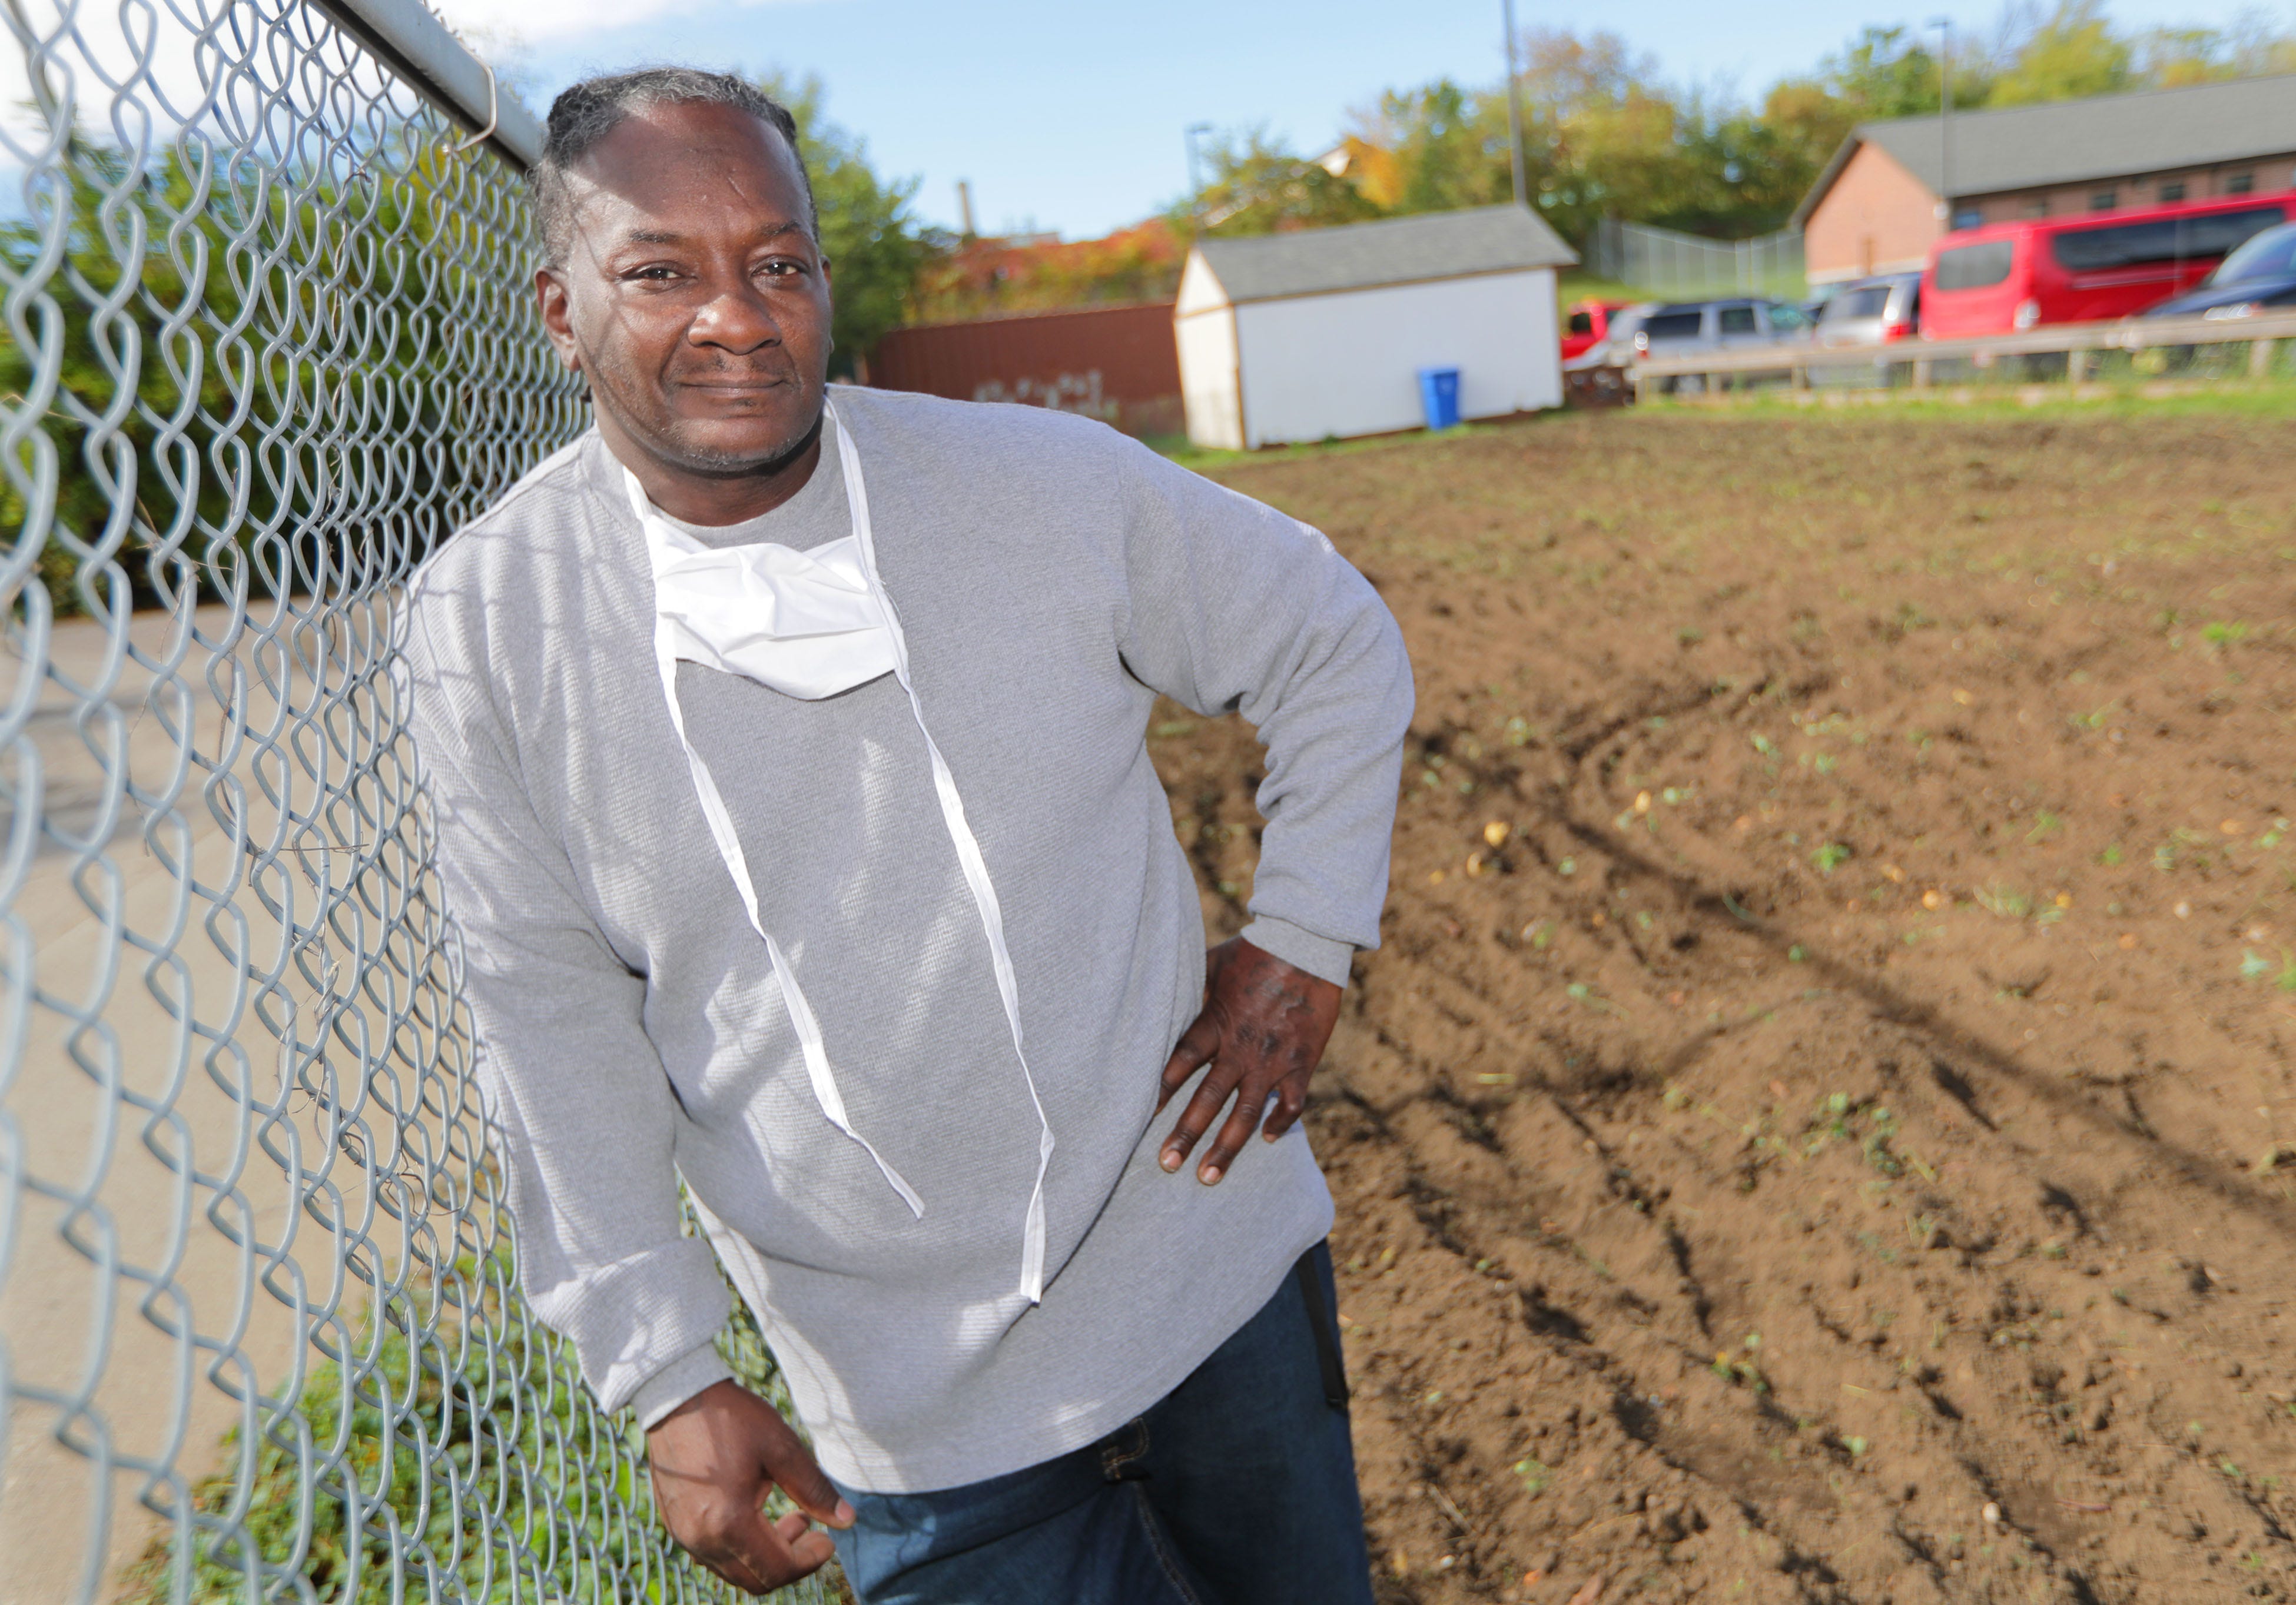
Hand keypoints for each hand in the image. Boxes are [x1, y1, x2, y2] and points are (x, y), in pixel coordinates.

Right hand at [647, 1380, 852, 1593]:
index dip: (810, 1561)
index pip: (778, 1570)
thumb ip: (814, 1490)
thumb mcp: (781, 1449)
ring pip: (734, 1570)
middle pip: (756, 1580)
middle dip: (790, 1561)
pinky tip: (756, 1512)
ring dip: (766, 1555)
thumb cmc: (731, 1418)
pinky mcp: (674, 1524)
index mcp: (728, 1523)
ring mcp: (683, 1535)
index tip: (828, 1540)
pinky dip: (742, 1546)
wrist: (678, 1397)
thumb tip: (847, 1520)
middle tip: (810, 1528)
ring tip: (789, 1516)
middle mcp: (701, 1539)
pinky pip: (714, 1554)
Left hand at [1158, 937, 1341, 1185]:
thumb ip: (1187, 990)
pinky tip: (1267, 1138)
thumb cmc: (1253, 952)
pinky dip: (1280, 1122)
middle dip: (1186, 1133)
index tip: (1138, 1118)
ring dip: (1226, 1147)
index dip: (1159, 1092)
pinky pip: (1292, 1102)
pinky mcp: (1302, 1062)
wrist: (1307, 945)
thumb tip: (1156, 1001)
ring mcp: (1272, 1059)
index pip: (1179, 1064)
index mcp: (1214, 1022)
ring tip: (1207, 1176)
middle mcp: (1240, 1047)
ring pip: (1246, 1113)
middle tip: (1167, 1164)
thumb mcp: (1211, 965)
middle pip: (1207, 1098)